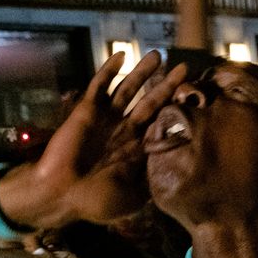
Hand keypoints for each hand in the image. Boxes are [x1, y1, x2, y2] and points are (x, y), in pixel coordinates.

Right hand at [0, 49, 185, 228]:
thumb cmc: (96, 201)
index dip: (176, 112)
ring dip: (142, 73)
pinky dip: (109, 71)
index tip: (195, 99)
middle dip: (166, 86)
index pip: (161, 125)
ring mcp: (106, 118)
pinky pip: (99, 86)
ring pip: (128, 90)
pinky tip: (121, 56)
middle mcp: (124, 130)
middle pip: (150, 102)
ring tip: (158, 55)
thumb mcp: (134, 197)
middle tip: (184, 68)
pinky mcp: (87, 110)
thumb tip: (179, 174)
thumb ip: (153, 182)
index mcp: (136, 150)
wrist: (62, 195)